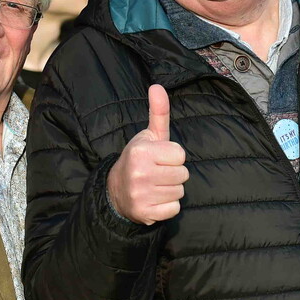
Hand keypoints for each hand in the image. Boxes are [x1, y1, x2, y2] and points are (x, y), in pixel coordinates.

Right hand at [106, 85, 187, 224]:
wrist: (116, 190)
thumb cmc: (139, 159)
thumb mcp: (148, 135)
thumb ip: (158, 112)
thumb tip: (157, 86)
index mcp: (141, 151)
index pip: (180, 155)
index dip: (173, 157)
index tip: (159, 158)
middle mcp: (140, 173)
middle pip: (183, 174)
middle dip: (173, 174)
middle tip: (157, 173)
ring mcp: (141, 195)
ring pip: (180, 192)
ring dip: (171, 190)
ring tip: (155, 185)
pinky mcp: (146, 213)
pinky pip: (174, 209)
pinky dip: (167, 206)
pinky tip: (155, 199)